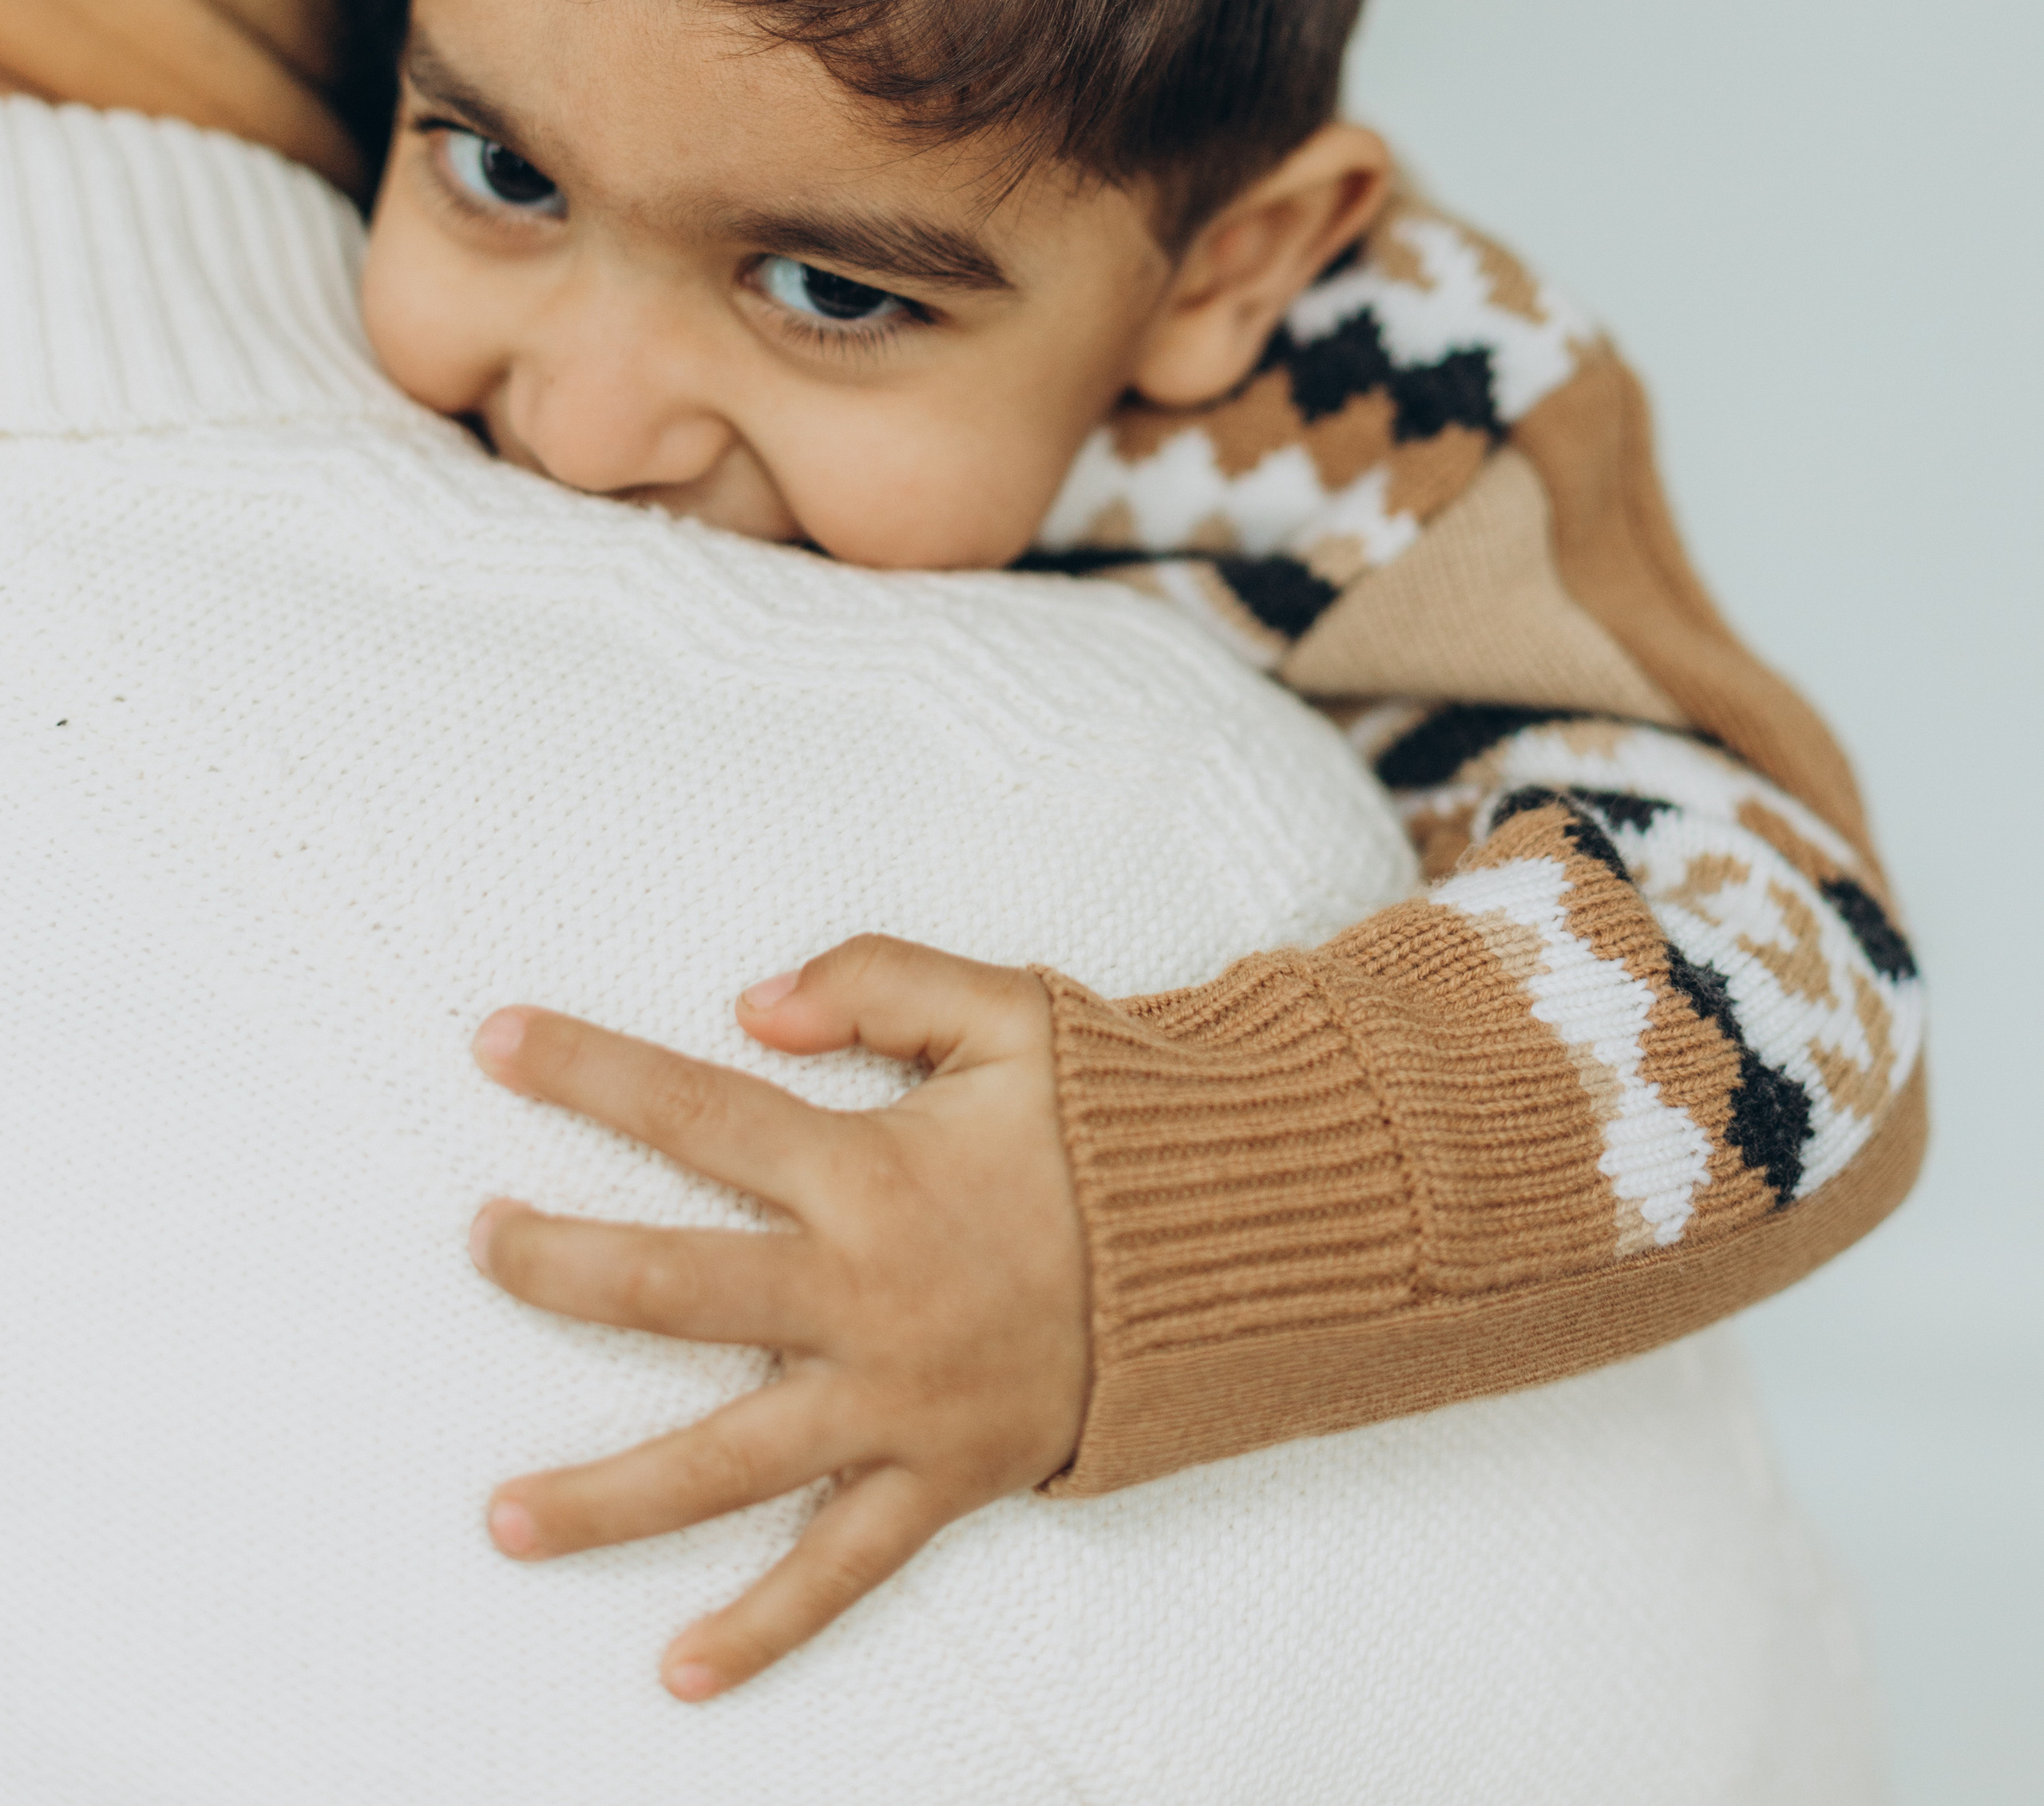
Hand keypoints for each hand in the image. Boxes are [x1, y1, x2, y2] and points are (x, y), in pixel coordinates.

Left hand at [466, 937, 1088, 1699]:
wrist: (1238, 1242)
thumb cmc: (1115, 1126)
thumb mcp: (1006, 1012)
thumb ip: (877, 980)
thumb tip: (752, 1004)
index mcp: (870, 1170)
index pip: (694, 1111)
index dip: (587, 1070)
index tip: (497, 1042)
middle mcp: (864, 1294)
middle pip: (670, 1288)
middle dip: (554, 1267)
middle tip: (479, 1243)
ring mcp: (896, 1400)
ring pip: (723, 1461)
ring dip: (605, 1494)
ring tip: (502, 1517)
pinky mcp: (941, 1477)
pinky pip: (842, 1570)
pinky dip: (765, 1628)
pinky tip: (682, 1670)